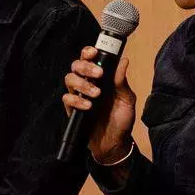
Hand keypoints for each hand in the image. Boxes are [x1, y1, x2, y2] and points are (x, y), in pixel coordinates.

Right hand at [61, 48, 136, 162]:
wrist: (115, 143)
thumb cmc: (121, 120)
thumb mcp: (127, 100)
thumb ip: (122, 82)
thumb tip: (123, 61)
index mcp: (101, 78)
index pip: (90, 58)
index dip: (88, 52)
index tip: (94, 52)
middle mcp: (87, 83)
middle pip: (76, 65)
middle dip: (85, 66)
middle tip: (98, 74)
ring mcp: (79, 96)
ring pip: (69, 79)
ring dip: (82, 83)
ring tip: (96, 94)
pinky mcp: (73, 110)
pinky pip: (67, 99)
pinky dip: (77, 100)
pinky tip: (88, 106)